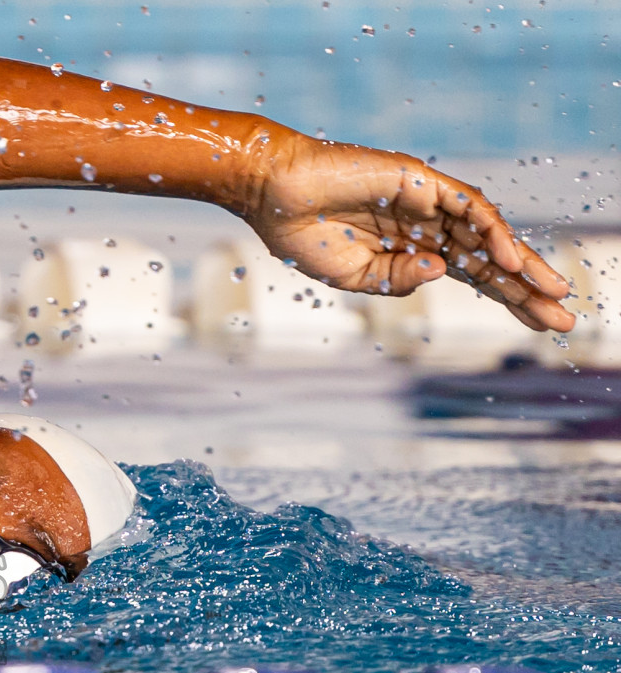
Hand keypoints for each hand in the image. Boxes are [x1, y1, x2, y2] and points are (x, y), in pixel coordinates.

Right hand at [245, 135, 574, 332]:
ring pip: (488, 235)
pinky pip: (468, 208)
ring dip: (523, 266)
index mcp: (413, 251)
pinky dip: (492, 233)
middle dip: (527, 290)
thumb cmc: (304, 234)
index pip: (474, 277)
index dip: (509, 300)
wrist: (273, 196)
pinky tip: (510, 261)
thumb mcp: (355, 276)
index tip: (542, 326)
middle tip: (564, 319)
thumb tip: (441, 272)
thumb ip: (399, 280)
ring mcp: (428, 202)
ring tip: (551, 294)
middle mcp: (429, 226)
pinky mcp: (421, 181)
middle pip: (490, 260)